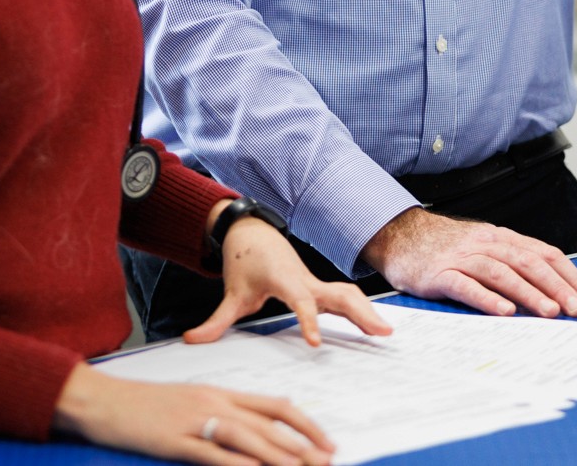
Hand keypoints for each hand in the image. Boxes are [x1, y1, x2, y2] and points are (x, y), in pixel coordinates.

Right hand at [53, 362, 334, 465]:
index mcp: (219, 393)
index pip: (273, 405)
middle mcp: (213, 403)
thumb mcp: (187, 404)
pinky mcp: (176, 440)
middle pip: (268, 423)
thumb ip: (219, 415)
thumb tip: (250, 436)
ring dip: (279, 455)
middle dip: (302, 444)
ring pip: (248, 437)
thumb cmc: (143, 405)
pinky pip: (213, 454)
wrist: (102, 400)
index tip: (326, 442)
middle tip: (328, 461)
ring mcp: (195, 420)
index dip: (305, 424)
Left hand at [185, 214, 394, 346]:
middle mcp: (305, 280)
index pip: (300, 301)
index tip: (315, 343)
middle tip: (380, 333)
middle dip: (359, 313)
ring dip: (366, 312)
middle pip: (338, 295)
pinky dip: (361, 309)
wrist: (253, 235)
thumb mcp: (230, 294)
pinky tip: (375, 327)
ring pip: (346, 294)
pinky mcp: (319, 287)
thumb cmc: (244, 263)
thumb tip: (190, 340)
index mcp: (284, 280)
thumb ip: (215, 321)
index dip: (308, 320)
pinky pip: (344, 297)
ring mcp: (315, 282)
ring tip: (386, 334)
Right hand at [359, 208, 576, 317]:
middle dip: (557, 286)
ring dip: (529, 292)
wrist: (398, 234)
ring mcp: (462, 257)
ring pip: (502, 272)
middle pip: (528, 262)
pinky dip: (486, 298)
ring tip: (550, 312)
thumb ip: (512, 262)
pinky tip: (503, 311)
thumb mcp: (483, 247)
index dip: (570, 275)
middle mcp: (486, 244)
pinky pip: (465, 285)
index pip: (544, 253)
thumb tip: (552, 290)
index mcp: (501, 238)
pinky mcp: (439, 273)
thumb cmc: (445, 247)